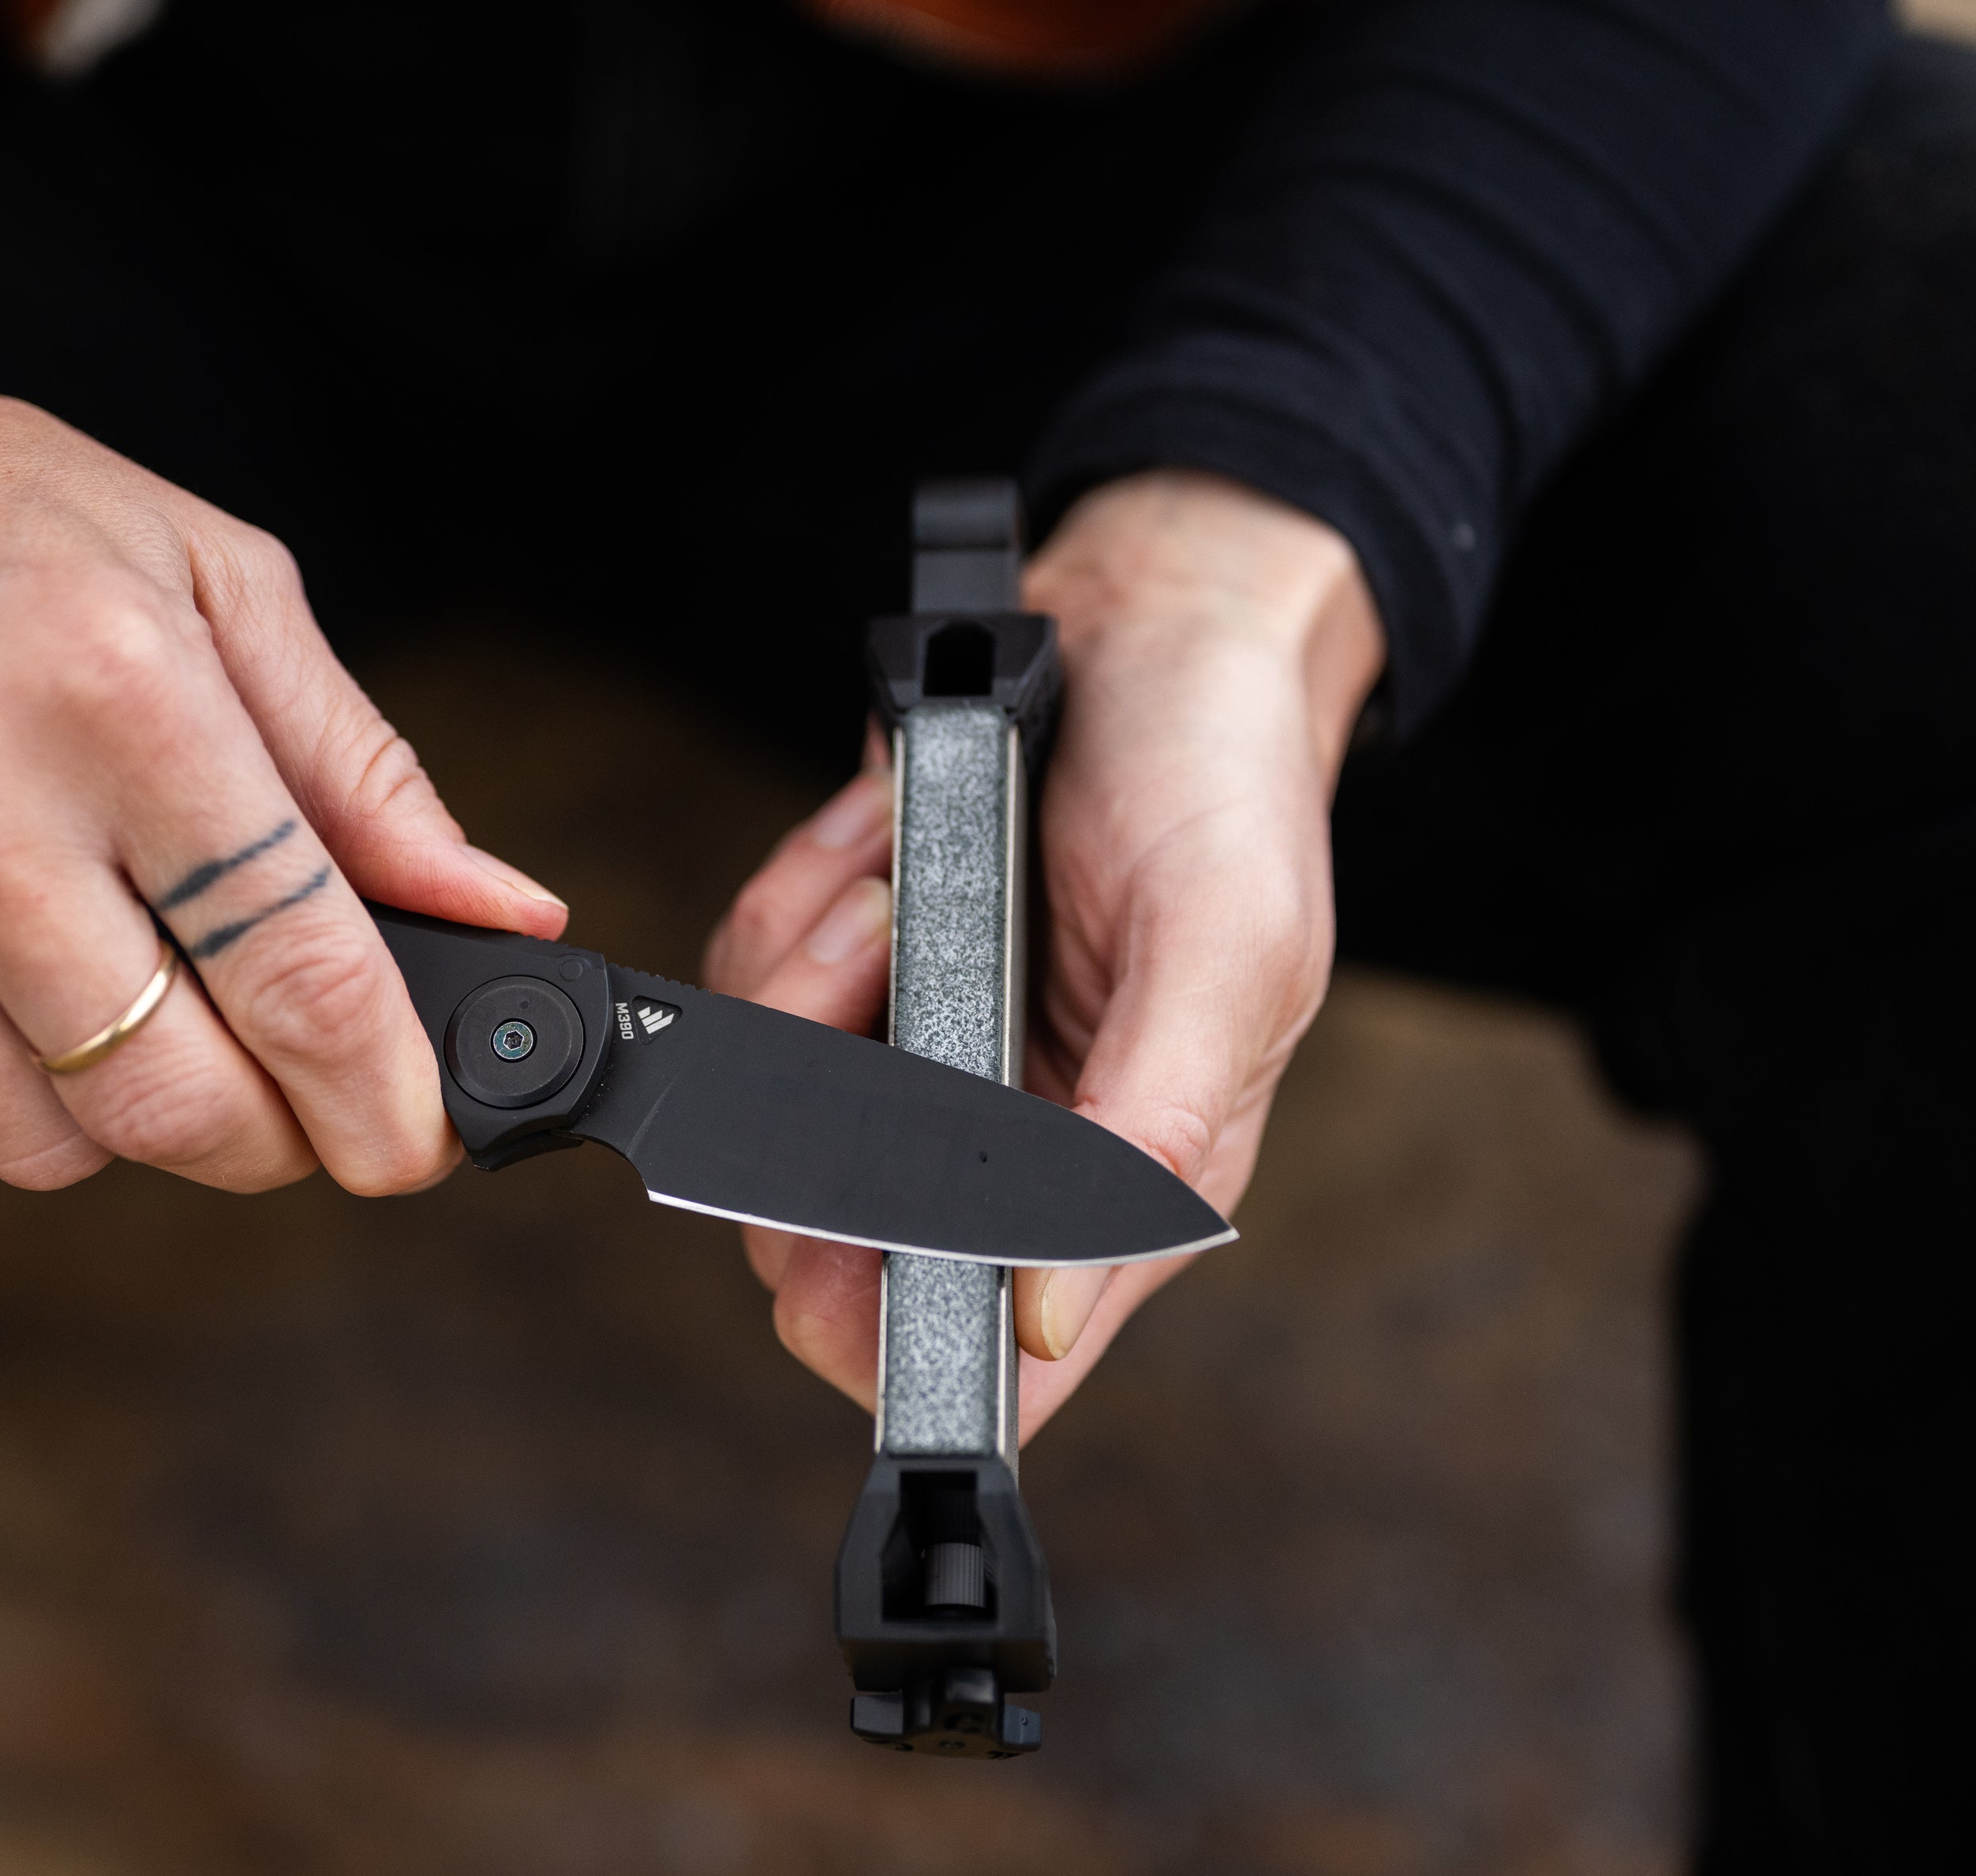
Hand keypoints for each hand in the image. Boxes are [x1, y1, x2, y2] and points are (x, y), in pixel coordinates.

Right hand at [0, 311, 566, 1194]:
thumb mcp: (216, 581)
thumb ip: (362, 774)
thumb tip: (501, 919)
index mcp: (110, 685)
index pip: (293, 968)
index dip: (388, 1095)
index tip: (423, 1139)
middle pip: (168, 1101)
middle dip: (274, 1138)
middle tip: (304, 1096)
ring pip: (42, 1144)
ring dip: (128, 1109)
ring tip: (132, 983)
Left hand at [705, 471, 1382, 1439]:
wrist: (1157, 623)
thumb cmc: (1225, 786)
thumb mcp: (1226, 957)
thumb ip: (1142, 1141)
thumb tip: (1038, 1316)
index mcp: (1114, 1183)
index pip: (967, 1353)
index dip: (876, 1323)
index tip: (842, 1207)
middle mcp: (1000, 1146)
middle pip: (813, 1236)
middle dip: (807, 1094)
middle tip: (885, 945)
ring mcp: (914, 1063)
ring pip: (758, 1103)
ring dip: (806, 962)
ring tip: (903, 867)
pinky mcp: (853, 974)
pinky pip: (750, 986)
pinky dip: (797, 897)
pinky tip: (881, 834)